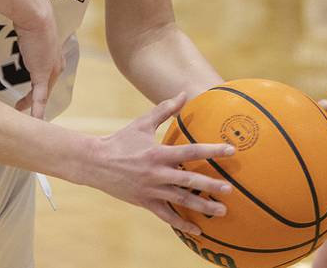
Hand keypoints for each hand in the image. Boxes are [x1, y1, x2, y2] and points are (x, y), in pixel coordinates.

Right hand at [12, 0, 64, 119]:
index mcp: (55, 56)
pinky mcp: (42, 75)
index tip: (32, 93)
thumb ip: (28, 32)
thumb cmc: (32, 16)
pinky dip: (36, 111)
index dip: (40, 87)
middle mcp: (56, 66)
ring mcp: (51, 71)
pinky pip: (39, 97)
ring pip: (41, 95)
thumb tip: (19, 24)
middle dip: (35, 100)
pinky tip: (33, 121)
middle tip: (22, 107)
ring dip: (31, 106)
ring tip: (20, 112)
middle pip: (46, 88)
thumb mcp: (32, 27)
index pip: (48, 76)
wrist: (36, 15)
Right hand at [79, 93, 234, 235]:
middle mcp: (157, 173)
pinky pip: (167, 216)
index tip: (231, 150)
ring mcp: (152, 190)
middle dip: (211, 185)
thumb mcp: (141, 123)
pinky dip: (182, 224)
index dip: (211, 150)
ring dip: (203, 206)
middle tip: (231, 189)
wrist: (96, 162)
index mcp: (158, 153)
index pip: (190, 152)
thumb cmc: (121, 140)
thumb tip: (182, 94)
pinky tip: (197, 231)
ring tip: (222, 211)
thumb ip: (164, 109)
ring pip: (181, 201)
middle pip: (189, 181)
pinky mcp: (146, 202)